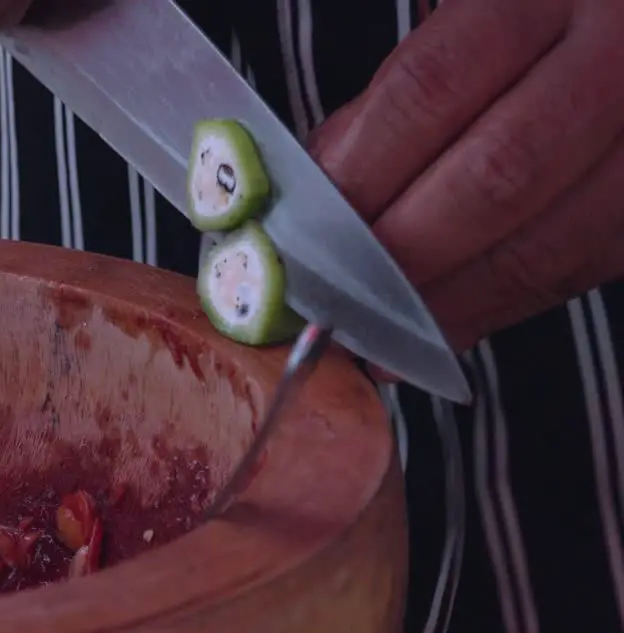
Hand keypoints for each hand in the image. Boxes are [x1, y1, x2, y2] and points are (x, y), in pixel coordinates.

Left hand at [308, 0, 623, 351]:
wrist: (622, 32)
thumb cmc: (538, 26)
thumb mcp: (470, 25)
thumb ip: (398, 101)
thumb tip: (319, 193)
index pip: (430, 89)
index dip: (360, 175)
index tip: (306, 236)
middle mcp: (613, 60)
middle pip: (496, 177)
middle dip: (402, 253)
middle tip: (337, 298)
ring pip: (548, 244)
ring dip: (448, 302)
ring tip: (379, 336)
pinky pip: (579, 271)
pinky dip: (499, 306)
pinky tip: (445, 322)